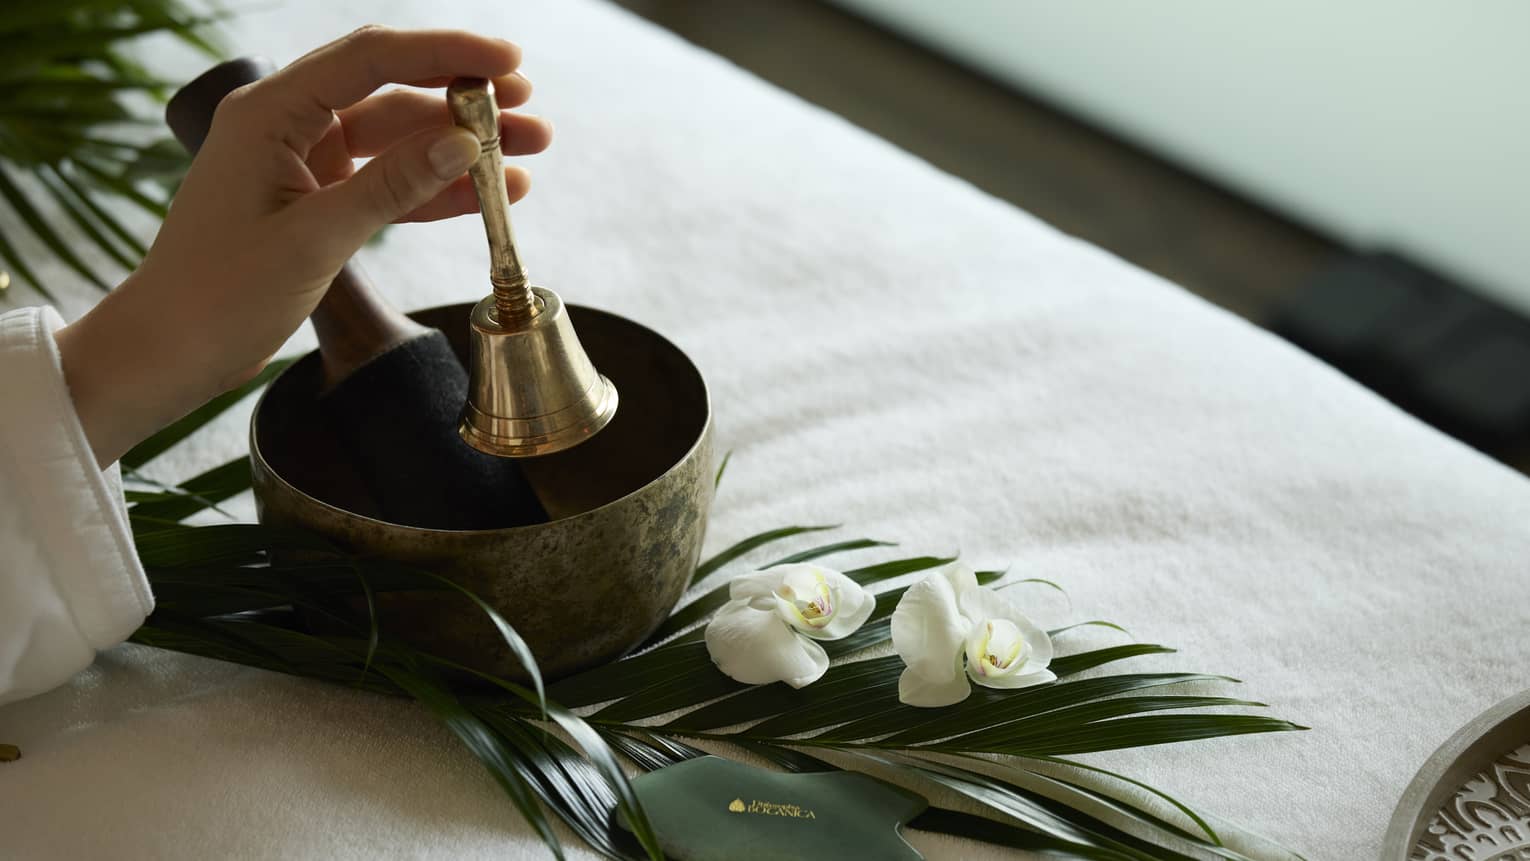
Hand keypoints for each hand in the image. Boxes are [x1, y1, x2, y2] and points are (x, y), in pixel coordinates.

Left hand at [55, 27, 553, 467]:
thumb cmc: (219, 293)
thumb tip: (466, 144)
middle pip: (393, 93)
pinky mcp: (316, 202)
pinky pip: (388, 183)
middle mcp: (287, 125)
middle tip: (530, 116)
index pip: (372, 59)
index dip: (446, 53)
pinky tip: (486, 198)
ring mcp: (303, 163)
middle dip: (464, 103)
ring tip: (526, 162)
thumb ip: (392, 187)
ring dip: (460, 152)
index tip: (509, 64)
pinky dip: (435, 191)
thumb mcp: (314, 239)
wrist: (170, 351)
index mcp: (270, 113)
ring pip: (399, 142)